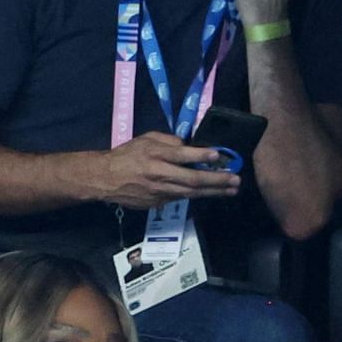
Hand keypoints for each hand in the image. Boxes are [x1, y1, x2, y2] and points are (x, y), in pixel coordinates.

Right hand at [94, 132, 241, 208]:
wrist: (106, 179)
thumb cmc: (128, 154)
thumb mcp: (146, 138)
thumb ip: (169, 141)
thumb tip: (189, 146)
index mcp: (155, 155)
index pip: (181, 155)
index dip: (201, 155)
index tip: (218, 155)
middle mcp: (160, 174)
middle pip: (192, 179)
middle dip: (217, 180)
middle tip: (235, 180)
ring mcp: (160, 192)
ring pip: (191, 193)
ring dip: (214, 192)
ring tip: (231, 189)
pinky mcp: (158, 203)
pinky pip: (182, 198)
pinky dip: (198, 195)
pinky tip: (212, 193)